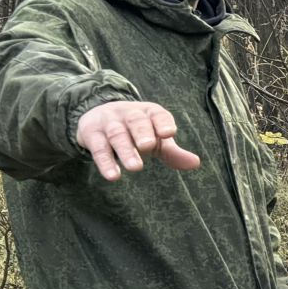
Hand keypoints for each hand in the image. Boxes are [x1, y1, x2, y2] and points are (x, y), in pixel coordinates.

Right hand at [75, 100, 199, 181]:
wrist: (98, 116)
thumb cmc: (137, 131)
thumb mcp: (156, 138)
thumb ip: (173, 152)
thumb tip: (196, 163)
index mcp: (148, 112)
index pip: (157, 114)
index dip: (163, 122)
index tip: (169, 133)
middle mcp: (128, 114)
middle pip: (135, 121)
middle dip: (142, 133)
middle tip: (148, 146)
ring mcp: (108, 122)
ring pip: (117, 134)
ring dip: (125, 150)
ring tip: (136, 167)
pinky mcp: (91, 134)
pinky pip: (98, 148)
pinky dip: (105, 162)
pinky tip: (113, 176)